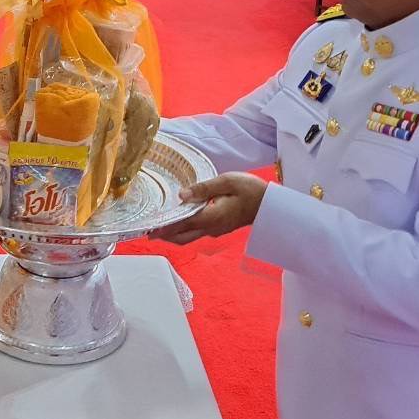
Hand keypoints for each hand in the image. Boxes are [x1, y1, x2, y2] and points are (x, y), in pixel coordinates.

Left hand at [150, 172, 267, 246]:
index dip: (164, 229)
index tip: (148, 230)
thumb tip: (182, 195)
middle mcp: (211, 228)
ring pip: (189, 236)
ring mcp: (215, 230)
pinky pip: (197, 232)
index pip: (182, 225)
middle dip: (164, 235)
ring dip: (173, 233)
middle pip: (182, 237)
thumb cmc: (251, 190)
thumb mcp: (227, 181)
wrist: (270, 205)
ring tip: (158, 226)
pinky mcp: (219, 228)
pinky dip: (184, 229)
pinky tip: (179, 219)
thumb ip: (203, 188)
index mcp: (211, 217)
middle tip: (147, 231)